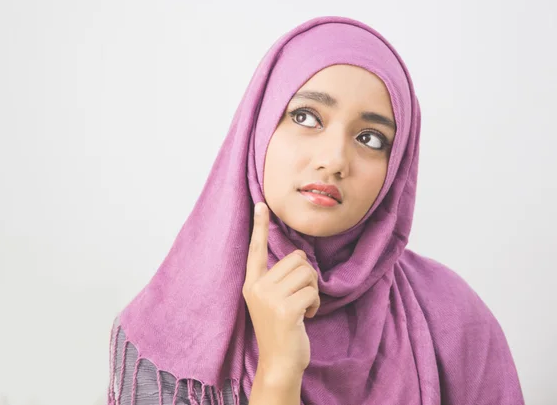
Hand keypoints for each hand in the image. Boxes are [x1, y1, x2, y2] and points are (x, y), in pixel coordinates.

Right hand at [243, 202, 320, 378]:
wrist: (279, 362)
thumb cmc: (280, 329)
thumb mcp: (271, 301)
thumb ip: (277, 279)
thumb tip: (299, 257)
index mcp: (251, 283)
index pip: (256, 249)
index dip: (259, 226)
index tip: (261, 204)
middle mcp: (257, 287)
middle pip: (296, 259)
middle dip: (306, 276)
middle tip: (300, 297)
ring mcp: (269, 298)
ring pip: (306, 273)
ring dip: (312, 291)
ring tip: (302, 307)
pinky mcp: (285, 309)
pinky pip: (312, 291)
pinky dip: (315, 304)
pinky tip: (306, 316)